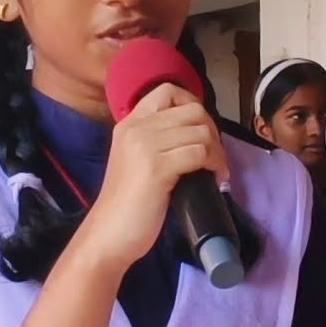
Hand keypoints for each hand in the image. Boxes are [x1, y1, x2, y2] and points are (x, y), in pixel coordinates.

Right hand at [79, 84, 227, 273]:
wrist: (108, 235)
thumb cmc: (127, 205)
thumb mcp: (137, 160)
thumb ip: (157, 142)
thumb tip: (197, 135)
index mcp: (129, 123)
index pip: (168, 91)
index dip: (194, 106)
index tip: (201, 132)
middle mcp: (136, 128)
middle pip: (192, 109)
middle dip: (213, 131)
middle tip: (214, 156)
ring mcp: (145, 146)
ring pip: (200, 131)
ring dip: (217, 151)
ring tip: (216, 171)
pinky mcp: (156, 168)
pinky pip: (199, 153)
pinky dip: (214, 165)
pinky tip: (215, 179)